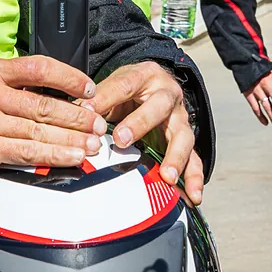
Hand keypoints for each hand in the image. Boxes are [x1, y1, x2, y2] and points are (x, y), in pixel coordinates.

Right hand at [0, 56, 106, 191]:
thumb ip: (12, 86)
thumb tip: (59, 94)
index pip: (38, 67)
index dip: (69, 77)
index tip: (89, 89)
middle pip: (43, 103)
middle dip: (77, 116)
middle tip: (99, 123)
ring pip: (40, 131)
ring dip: (72, 139)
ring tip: (92, 144)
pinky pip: (28, 153)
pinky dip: (54, 156)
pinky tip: (72, 158)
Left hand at [82, 61, 203, 204]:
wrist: (155, 86)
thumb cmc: (130, 89)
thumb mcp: (113, 85)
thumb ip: (98, 99)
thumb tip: (77, 113)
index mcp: (146, 75)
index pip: (125, 84)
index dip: (106, 97)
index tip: (88, 110)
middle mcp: (168, 95)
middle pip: (159, 107)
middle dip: (140, 124)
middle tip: (121, 140)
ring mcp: (180, 119)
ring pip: (182, 136)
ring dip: (175, 157)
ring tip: (167, 177)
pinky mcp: (185, 140)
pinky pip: (195, 159)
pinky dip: (194, 178)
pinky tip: (193, 196)